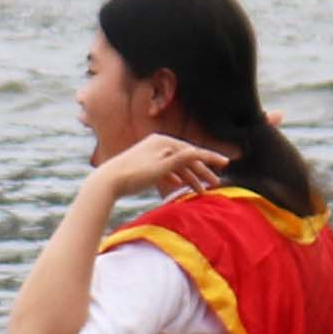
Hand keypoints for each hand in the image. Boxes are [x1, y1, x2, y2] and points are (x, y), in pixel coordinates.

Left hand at [86, 132, 234, 206]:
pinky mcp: (143, 165)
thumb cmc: (133, 175)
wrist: (106, 182)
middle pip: (185, 158)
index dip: (210, 157)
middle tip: (215, 184)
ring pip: (175, 166)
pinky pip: (164, 170)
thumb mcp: (161, 168)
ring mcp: (150, 154)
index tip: (226, 163)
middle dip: (201, 172)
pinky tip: (178, 186)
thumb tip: (197, 152)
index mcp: (163, 141)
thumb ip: (180, 160)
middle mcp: (157, 144)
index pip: (192, 150)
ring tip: (200, 191)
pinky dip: (173, 178)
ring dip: (188, 178)